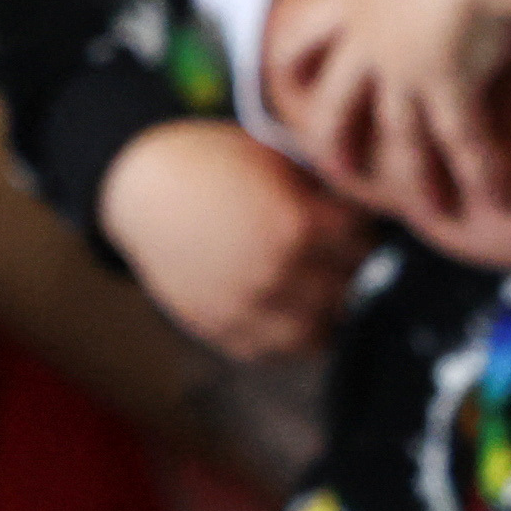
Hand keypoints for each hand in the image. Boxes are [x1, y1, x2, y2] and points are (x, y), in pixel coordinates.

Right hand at [95, 119, 376, 362]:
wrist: (142, 192)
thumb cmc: (211, 163)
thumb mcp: (275, 158)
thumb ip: (321, 190)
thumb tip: (368, 209)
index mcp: (297, 226)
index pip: (365, 240)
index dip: (363, 225)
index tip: (353, 219)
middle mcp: (277, 276)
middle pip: (349, 287)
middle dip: (348, 266)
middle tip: (338, 251)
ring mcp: (250, 312)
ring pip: (320, 332)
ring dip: (324, 311)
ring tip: (317, 286)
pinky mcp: (225, 333)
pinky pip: (278, 351)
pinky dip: (289, 333)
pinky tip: (285, 305)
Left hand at [257, 0, 510, 227]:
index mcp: (354, 2)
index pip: (305, 35)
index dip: (293, 59)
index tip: (285, 80)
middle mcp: (371, 47)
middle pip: (336, 108)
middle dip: (335, 141)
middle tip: (338, 170)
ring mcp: (406, 74)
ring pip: (403, 140)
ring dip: (422, 178)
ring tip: (434, 209)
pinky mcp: (449, 87)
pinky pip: (464, 141)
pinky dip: (482, 169)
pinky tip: (500, 193)